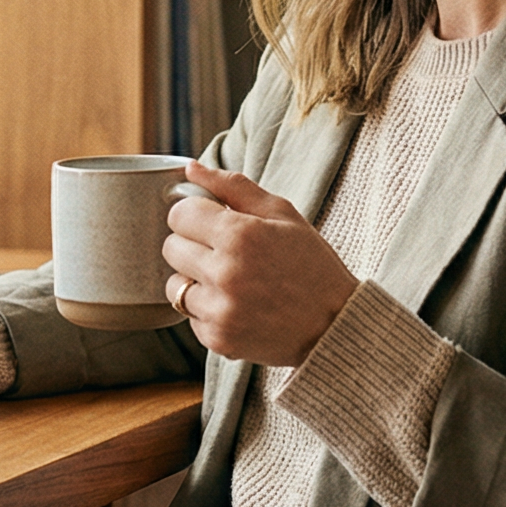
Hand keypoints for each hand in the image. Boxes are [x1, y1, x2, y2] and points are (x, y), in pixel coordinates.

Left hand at [163, 159, 357, 366]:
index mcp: (240, 235)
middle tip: (223, 251)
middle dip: (192, 244)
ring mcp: (219, 310)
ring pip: (174, 285)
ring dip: (194, 280)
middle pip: (171, 248)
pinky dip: (207, 310)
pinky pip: (189, 316)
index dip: (195, 214)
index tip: (211, 221)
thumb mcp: (282, 213)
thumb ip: (233, 186)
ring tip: (229, 281)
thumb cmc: (310, 262)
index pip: (179, 214)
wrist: (335, 324)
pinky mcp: (218, 339)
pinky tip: (237, 305)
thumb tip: (190, 167)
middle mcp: (225, 273)